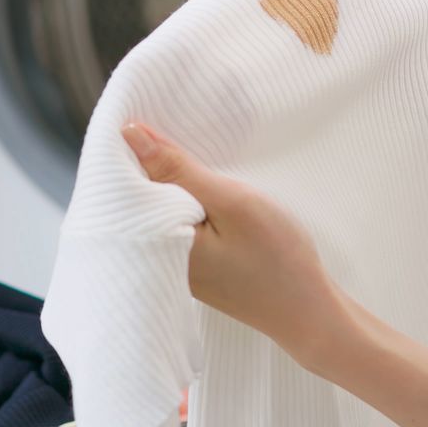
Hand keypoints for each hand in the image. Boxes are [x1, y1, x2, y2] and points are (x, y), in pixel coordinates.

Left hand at [121, 122, 351, 369]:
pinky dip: (176, 204)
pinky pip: (168, 226)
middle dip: (140, 162)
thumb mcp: (231, 202)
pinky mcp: (188, 270)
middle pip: (132, 199)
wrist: (306, 311)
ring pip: (151, 212)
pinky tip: (193, 187)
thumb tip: (130, 134)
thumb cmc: (276, 257)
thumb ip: (179, 169)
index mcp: (154, 243)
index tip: (136, 114)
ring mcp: (169, 267)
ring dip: (161, 182)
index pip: (121, 185)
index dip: (125, 147)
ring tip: (173, 148)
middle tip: (158, 123)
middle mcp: (151, 259)